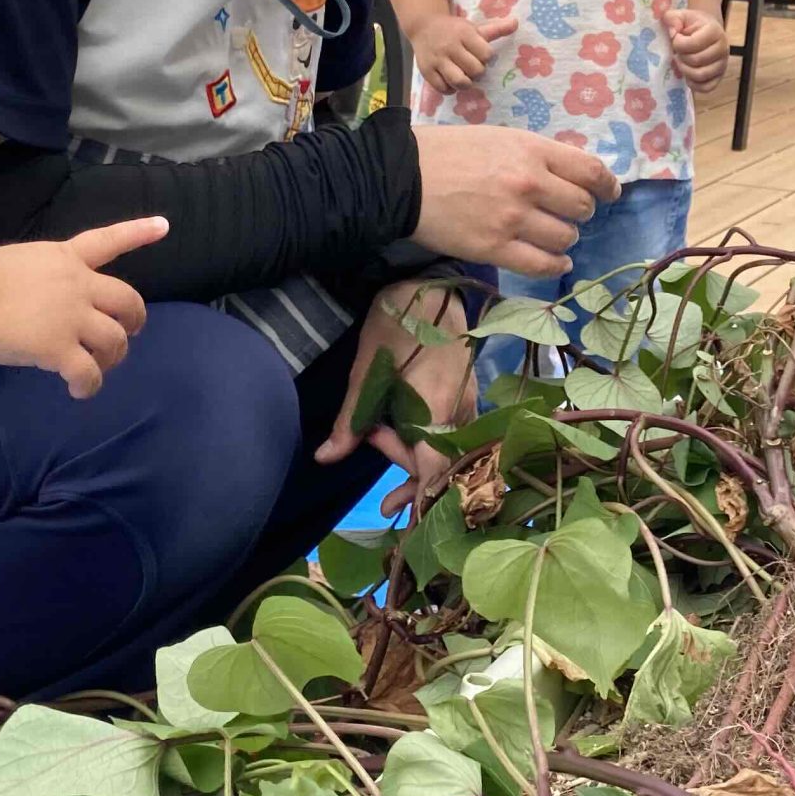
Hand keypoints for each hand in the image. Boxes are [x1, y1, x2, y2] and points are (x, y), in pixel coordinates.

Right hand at [0, 217, 164, 397]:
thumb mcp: (20, 264)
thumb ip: (44, 281)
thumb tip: (45, 308)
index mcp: (65, 258)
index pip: (108, 240)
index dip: (138, 232)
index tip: (164, 225)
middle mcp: (77, 284)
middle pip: (128, 300)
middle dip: (134, 321)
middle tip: (127, 334)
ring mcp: (71, 316)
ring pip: (115, 340)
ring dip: (111, 357)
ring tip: (96, 368)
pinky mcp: (58, 347)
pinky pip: (88, 372)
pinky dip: (88, 385)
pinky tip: (78, 391)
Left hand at [315, 282, 471, 516]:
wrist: (429, 283)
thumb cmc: (395, 323)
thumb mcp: (366, 372)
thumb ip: (352, 420)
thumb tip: (325, 458)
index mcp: (439, 408)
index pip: (436, 469)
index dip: (419, 495)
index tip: (397, 512)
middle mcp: (462, 411)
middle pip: (442, 463)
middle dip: (406, 466)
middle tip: (372, 441)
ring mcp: (469, 403)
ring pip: (448, 447)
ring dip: (414, 450)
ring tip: (378, 434)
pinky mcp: (467, 395)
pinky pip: (452, 430)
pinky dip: (428, 437)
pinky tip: (402, 427)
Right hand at [411, 11, 517, 94]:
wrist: (424, 26)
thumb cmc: (455, 30)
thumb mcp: (474, 28)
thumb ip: (496, 29)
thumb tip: (516, 23)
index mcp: (464, 34)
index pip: (486, 54)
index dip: (486, 58)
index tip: (481, 55)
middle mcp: (450, 46)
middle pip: (475, 70)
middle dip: (477, 72)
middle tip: (472, 67)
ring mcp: (437, 59)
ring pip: (459, 81)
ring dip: (466, 83)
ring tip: (464, 77)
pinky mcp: (426, 71)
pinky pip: (443, 88)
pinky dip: (450, 88)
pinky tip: (451, 81)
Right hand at [411, 125, 619, 276]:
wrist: (402, 177)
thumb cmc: (448, 152)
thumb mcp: (499, 139)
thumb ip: (535, 156)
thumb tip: (568, 176)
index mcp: (532, 150)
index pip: (590, 170)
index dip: (607, 185)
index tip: (610, 193)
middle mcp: (530, 183)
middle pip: (582, 207)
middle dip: (581, 212)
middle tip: (567, 214)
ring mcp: (513, 218)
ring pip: (566, 237)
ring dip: (565, 239)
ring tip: (554, 236)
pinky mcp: (495, 248)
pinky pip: (542, 265)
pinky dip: (555, 266)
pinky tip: (556, 263)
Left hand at [664, 6, 728, 90]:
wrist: (706, 30)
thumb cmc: (693, 24)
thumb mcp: (682, 15)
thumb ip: (672, 18)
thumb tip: (672, 33)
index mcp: (715, 31)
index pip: (693, 43)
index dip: (678, 43)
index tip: (675, 38)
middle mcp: (722, 48)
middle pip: (695, 60)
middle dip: (680, 57)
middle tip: (677, 51)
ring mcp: (722, 65)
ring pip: (700, 75)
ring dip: (684, 70)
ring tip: (681, 61)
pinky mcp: (719, 77)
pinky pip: (706, 88)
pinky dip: (693, 83)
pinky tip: (687, 74)